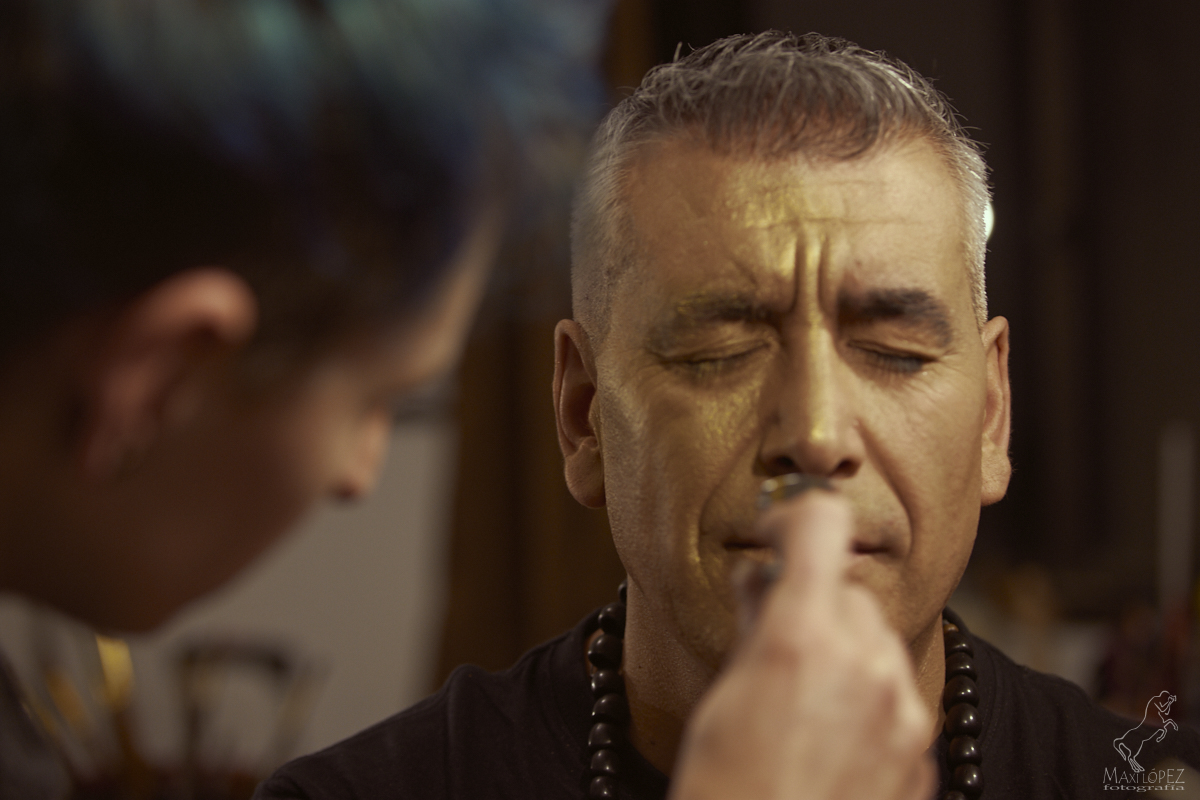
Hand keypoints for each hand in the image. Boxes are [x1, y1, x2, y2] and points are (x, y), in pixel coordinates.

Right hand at [669, 490, 934, 799]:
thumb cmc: (727, 788)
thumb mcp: (725, 697)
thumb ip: (756, 625)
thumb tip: (764, 582)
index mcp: (803, 640)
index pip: (821, 526)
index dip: (795, 520)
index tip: (778, 536)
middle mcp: (865, 665)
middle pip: (849, 592)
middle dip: (814, 602)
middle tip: (774, 634)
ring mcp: (902, 713)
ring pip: (877, 642)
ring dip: (843, 649)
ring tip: (800, 697)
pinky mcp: (920, 753)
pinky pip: (895, 695)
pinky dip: (865, 697)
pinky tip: (827, 737)